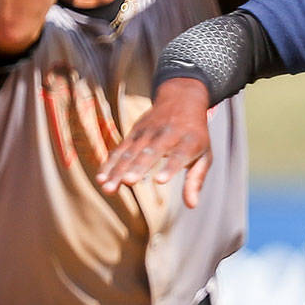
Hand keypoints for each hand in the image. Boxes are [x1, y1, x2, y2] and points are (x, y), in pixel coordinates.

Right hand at [96, 78, 212, 206]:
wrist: (182, 98)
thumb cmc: (195, 134)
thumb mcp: (204, 154)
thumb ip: (196, 179)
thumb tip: (192, 205)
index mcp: (189, 141)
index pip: (179, 155)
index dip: (170, 167)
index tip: (160, 180)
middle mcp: (167, 135)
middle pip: (151, 152)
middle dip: (138, 167)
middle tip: (128, 182)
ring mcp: (148, 132)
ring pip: (131, 152)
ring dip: (118, 170)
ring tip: (108, 187)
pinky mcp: (134, 132)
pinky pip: (120, 149)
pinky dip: (110, 163)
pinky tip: (101, 178)